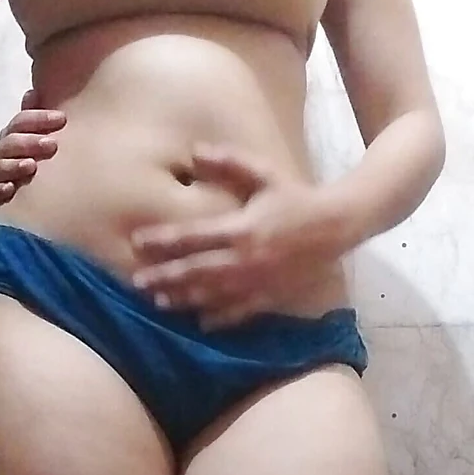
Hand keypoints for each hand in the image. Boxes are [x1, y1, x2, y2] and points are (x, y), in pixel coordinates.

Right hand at [0, 88, 65, 208]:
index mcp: (12, 134)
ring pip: (2, 166)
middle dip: (30, 142)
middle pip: (11, 143)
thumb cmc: (30, 156)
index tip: (62, 118)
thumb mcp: (34, 135)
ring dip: (15, 165)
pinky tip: (11, 188)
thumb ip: (35, 117)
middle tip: (52, 144)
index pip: (21, 121)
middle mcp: (2, 152)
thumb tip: (33, 92)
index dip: (39, 118)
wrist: (14, 187)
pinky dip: (1, 189)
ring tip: (32, 165)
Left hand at [131, 146, 341, 328]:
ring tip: (159, 303)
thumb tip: (194, 151)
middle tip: (138, 284)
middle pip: (196, 272)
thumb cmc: (296, 197)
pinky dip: (218, 319)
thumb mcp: (265, 174)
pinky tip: (200, 323)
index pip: (193, 237)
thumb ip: (229, 162)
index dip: (163, 240)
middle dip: (165, 278)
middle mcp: (245, 260)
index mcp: (241, 228)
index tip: (137, 242)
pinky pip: (239, 312)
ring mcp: (256, 282)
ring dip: (184, 300)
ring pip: (212, 295)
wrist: (336, 227)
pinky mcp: (269, 297)